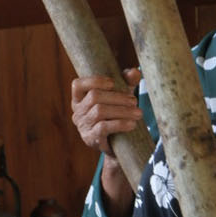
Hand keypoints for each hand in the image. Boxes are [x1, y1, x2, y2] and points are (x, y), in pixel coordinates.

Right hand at [71, 71, 142, 216]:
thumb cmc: (117, 114)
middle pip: (94, 96)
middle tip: (134, 101)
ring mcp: (82, 125)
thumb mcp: (121, 95)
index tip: (113, 82)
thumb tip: (134, 72)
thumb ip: (126, 82)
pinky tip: (132, 124)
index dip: (94, 81)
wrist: (117, 144)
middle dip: (117, 97)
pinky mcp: (90, 138)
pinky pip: (104, 127)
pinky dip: (120, 124)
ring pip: (100, 111)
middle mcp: (77, 111)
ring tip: (138, 113)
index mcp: (80, 98)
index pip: (77, 84)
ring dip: (122, 110)